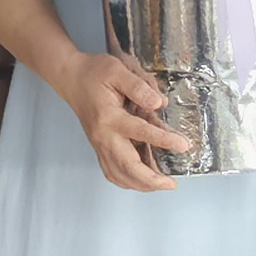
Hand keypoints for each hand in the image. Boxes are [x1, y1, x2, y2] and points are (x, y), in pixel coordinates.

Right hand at [51, 52, 189, 192]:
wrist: (71, 79)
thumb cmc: (95, 73)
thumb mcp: (118, 71)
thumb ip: (139, 86)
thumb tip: (159, 103)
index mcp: (110, 117)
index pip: (140, 132)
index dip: (164, 140)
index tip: (183, 146)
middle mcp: (104, 136)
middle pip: (127, 166)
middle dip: (151, 180)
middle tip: (172, 183)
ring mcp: (100, 145)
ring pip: (119, 175)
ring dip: (140, 185)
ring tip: (161, 184)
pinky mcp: (99, 147)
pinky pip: (112, 172)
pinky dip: (127, 181)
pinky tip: (141, 181)